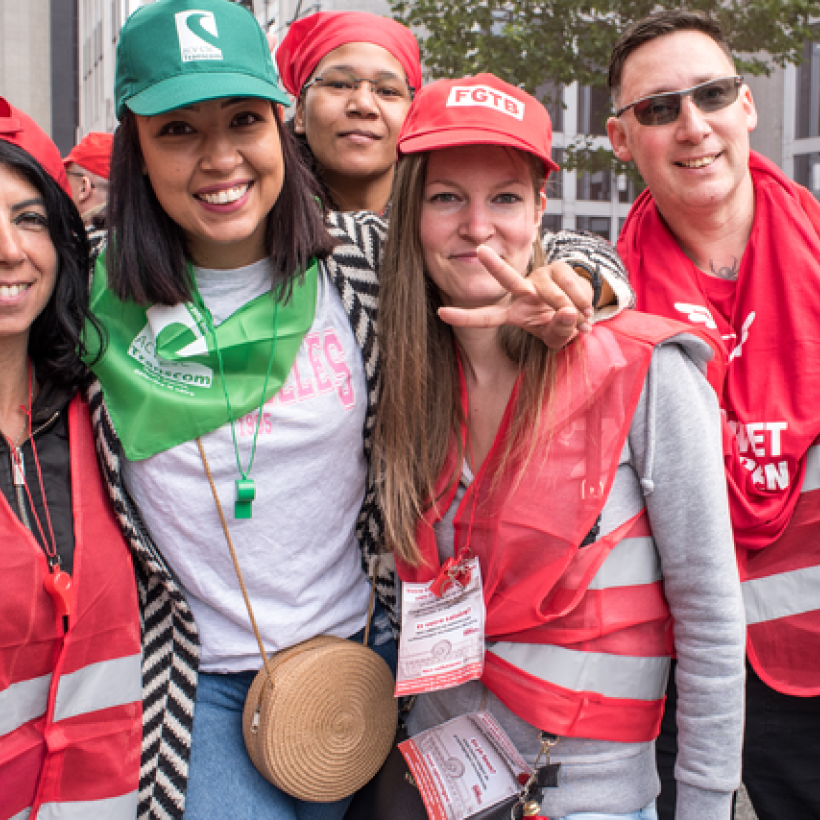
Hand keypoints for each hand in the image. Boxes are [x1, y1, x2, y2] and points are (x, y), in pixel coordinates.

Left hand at [437, 245, 593, 349]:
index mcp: (514, 313)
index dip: (465, 317)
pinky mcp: (559, 268)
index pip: (486, 317)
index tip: (440, 313)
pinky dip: (582, 301)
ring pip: (554, 295)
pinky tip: (586, 310)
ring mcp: (540, 279)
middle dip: (495, 265)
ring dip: (571, 311)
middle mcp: (523, 292)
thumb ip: (559, 331)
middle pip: (508, 279)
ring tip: (582, 322)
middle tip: (480, 250)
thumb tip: (567, 312)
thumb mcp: (557, 338)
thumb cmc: (560, 327)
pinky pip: (570, 287)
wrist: (581, 313)